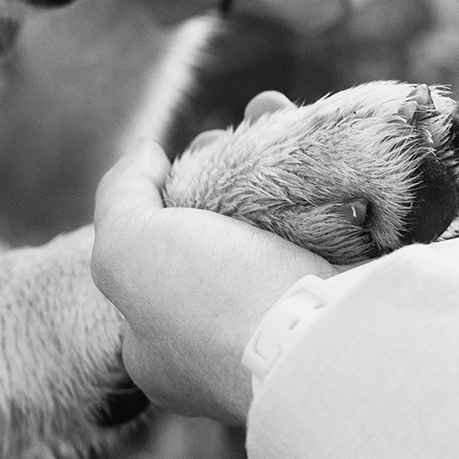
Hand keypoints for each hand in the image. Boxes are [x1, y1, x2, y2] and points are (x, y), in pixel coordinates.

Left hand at [91, 93, 331, 423]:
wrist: (318, 337)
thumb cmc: (211, 300)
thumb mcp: (126, 248)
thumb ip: (120, 195)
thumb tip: (146, 155)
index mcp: (163, 346)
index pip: (152, 262)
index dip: (159, 202)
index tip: (176, 165)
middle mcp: (221, 338)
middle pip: (215, 232)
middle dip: (219, 174)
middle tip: (228, 141)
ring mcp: (285, 317)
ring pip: (273, 220)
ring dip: (271, 163)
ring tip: (270, 112)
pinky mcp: (338, 290)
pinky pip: (327, 219)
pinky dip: (321, 176)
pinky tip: (310, 132)